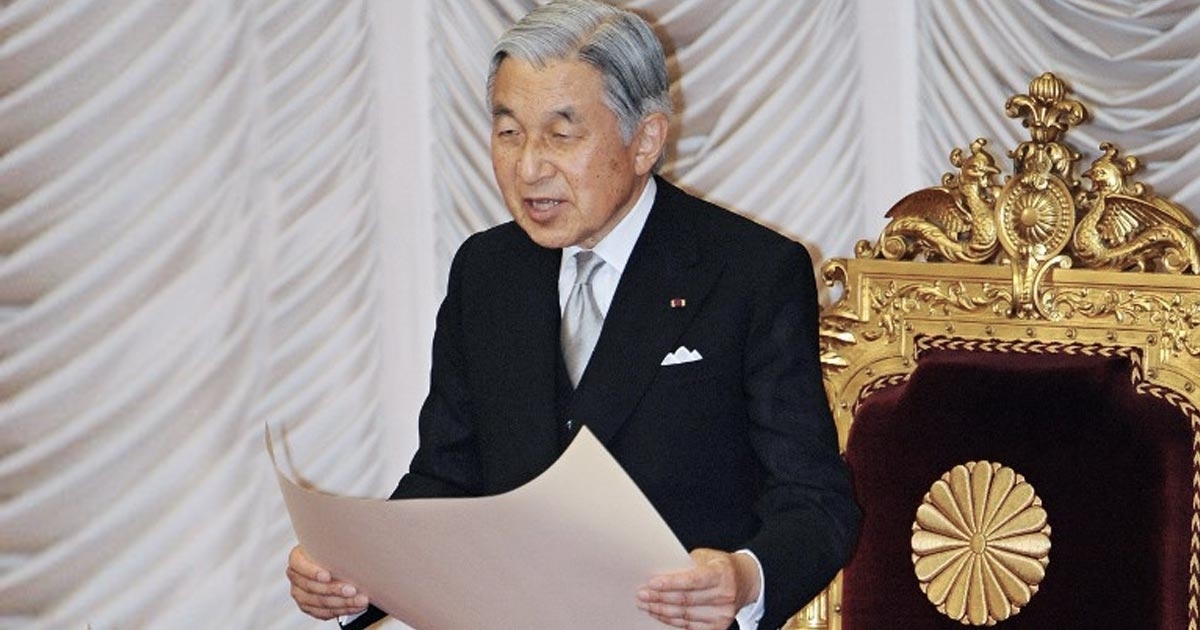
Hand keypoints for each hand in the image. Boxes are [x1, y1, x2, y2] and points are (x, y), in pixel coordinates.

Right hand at [287, 545, 369, 619]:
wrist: (335, 563)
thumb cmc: (334, 550)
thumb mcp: (333, 544)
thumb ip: (336, 544)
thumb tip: (351, 539)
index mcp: (297, 558)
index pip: (298, 564)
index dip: (312, 571)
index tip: (328, 575)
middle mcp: (296, 577)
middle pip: (310, 586)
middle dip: (333, 590)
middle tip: (352, 590)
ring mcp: (300, 593)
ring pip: (319, 602)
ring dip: (342, 603)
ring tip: (360, 600)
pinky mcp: (309, 606)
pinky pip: (324, 612)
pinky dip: (342, 610)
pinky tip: (355, 607)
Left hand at [636, 548, 760, 628]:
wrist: (745, 581)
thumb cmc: (720, 566)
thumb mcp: (706, 557)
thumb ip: (686, 565)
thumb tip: (660, 574)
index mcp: (722, 573)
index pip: (692, 580)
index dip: (670, 583)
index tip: (651, 583)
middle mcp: (725, 595)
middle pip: (686, 600)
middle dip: (660, 598)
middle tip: (641, 595)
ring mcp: (723, 614)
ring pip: (685, 616)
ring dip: (661, 611)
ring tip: (646, 605)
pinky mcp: (719, 626)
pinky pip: (690, 626)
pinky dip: (672, 621)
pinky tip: (660, 614)